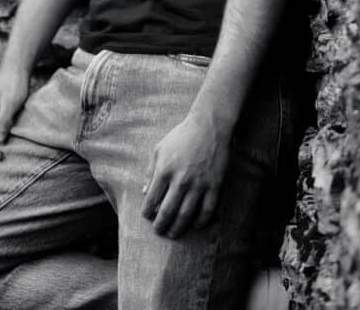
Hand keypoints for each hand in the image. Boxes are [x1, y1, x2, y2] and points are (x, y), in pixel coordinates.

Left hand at [141, 110, 230, 239]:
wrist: (209, 125)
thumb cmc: (182, 135)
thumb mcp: (160, 148)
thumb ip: (150, 170)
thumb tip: (145, 192)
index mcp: (164, 170)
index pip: (152, 199)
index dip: (147, 212)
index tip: (147, 217)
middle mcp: (180, 180)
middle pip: (167, 212)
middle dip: (160, 225)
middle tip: (159, 231)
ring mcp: (198, 184)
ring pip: (186, 215)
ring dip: (178, 228)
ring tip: (173, 234)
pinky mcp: (214, 185)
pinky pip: (207, 210)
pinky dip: (201, 221)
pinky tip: (195, 225)